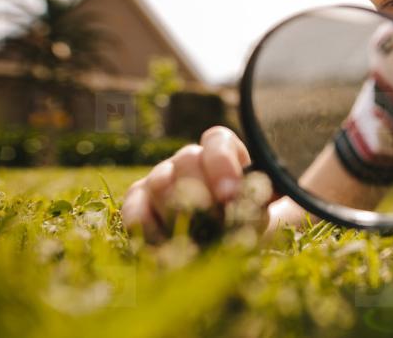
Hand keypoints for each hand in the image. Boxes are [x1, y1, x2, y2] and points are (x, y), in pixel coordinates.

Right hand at [121, 126, 262, 243]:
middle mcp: (188, 160)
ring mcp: (159, 177)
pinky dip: (150, 232)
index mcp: (222, 153)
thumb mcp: (257, 213)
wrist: (224, 249)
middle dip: (202, 194)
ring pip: (161, 183)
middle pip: (187, 160)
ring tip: (196, 242)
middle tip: (214, 225)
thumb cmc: (244, 224)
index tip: (229, 195)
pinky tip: (167, 251)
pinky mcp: (137, 202)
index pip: (217, 140)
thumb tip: (243, 202)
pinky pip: (135, 211)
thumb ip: (255, 203)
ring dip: (179, 215)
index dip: (221, 163)